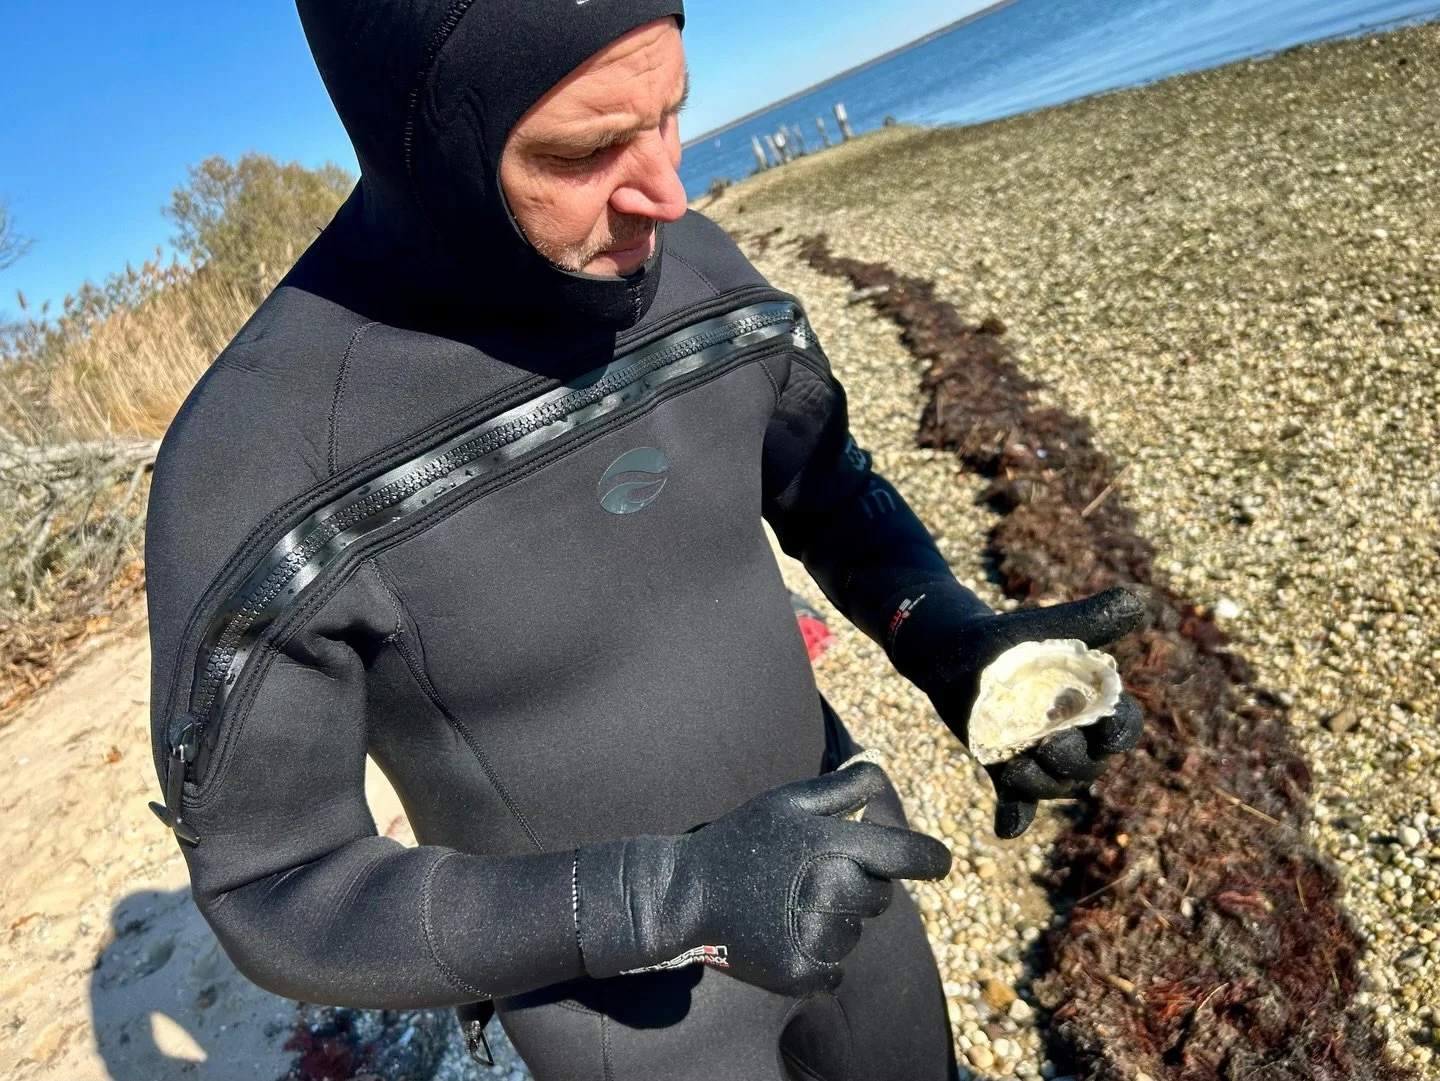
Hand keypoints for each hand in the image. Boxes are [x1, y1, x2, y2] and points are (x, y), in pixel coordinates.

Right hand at [575, 763, 951, 997]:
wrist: (687, 895)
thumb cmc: (742, 840)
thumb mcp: (789, 801)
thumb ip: (842, 787)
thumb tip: (881, 765)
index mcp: (834, 845)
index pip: (911, 857)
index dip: (932, 858)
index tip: (940, 862)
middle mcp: (831, 890)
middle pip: (882, 897)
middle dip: (860, 884)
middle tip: (815, 875)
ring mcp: (817, 936)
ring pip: (857, 933)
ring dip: (836, 921)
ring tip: (791, 905)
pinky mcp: (802, 972)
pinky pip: (838, 969)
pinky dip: (820, 956)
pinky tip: (788, 934)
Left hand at [907, 587, 1146, 838]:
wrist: (955, 648)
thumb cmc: (1010, 638)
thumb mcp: (1047, 626)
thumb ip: (1091, 619)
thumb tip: (1140, 599)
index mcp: (1092, 706)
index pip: (1122, 729)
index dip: (1119, 731)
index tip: (1108, 725)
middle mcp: (1072, 737)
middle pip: (1088, 765)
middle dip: (1073, 759)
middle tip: (1050, 743)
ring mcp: (1037, 757)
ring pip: (1052, 785)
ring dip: (1038, 782)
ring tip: (1016, 765)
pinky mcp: (1004, 768)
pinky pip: (1016, 803)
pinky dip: (1013, 817)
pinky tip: (1006, 828)